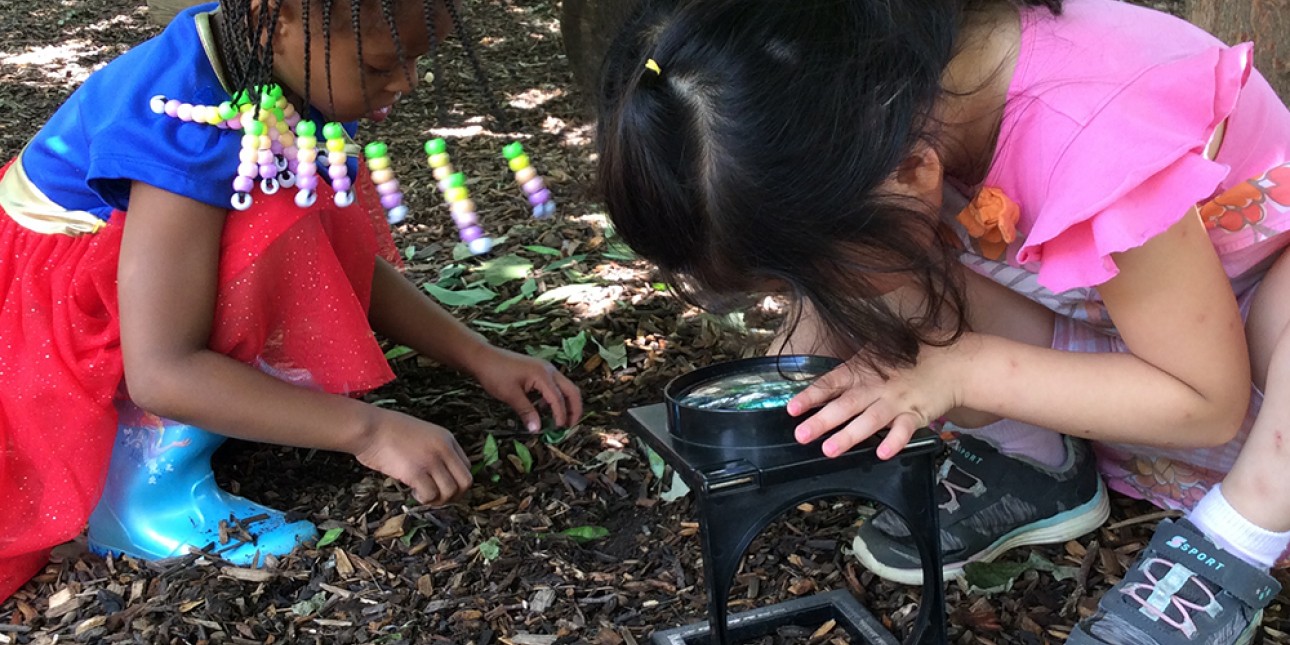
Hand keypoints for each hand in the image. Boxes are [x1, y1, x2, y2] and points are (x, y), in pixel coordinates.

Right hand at [354, 409, 472, 505]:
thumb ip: (435, 450)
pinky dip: (424, 499)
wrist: (369, 427)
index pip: (467, 467)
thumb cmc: (388, 431)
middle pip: (465, 482)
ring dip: (438, 500)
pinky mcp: (416, 472)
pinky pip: (431, 495)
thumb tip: (441, 475)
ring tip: (422, 494)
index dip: (456, 482)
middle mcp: (444, 449)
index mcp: (447, 439)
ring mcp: (431, 460)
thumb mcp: (422, 434)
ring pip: (450, 492)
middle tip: (436, 497)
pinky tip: (413, 492)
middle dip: (453, 495)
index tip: (441, 486)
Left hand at [468, 347, 582, 431]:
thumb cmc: (495, 374)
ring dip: (566, 404)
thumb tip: (537, 430)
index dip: (561, 415)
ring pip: (565, 387)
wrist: (483, 358)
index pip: (558, 398)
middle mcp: (549, 370)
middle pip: (571, 390)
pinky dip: (555, 398)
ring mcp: (545, 369)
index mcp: (543, 375)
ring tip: (560, 421)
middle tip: (570, 426)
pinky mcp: (540, 370)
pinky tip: (544, 409)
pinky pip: (555, 385)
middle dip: (574, 409)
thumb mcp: (510, 395)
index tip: (559, 430)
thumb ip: (526, 412)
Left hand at [787, 341, 967, 459]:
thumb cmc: (910, 358)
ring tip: (829, 449)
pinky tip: (882, 454)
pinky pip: (905, 430)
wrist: (952, 363)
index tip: (792, 408)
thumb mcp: (877, 354)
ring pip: (870, 420)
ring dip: (850, 435)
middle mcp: (876, 387)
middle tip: (802, 435)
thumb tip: (825, 386)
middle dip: (823, 420)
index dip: (811, 396)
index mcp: (862, 371)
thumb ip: (853, 369)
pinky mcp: (917, 414)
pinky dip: (894, 442)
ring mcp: (896, 401)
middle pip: (846, 405)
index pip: (832, 383)